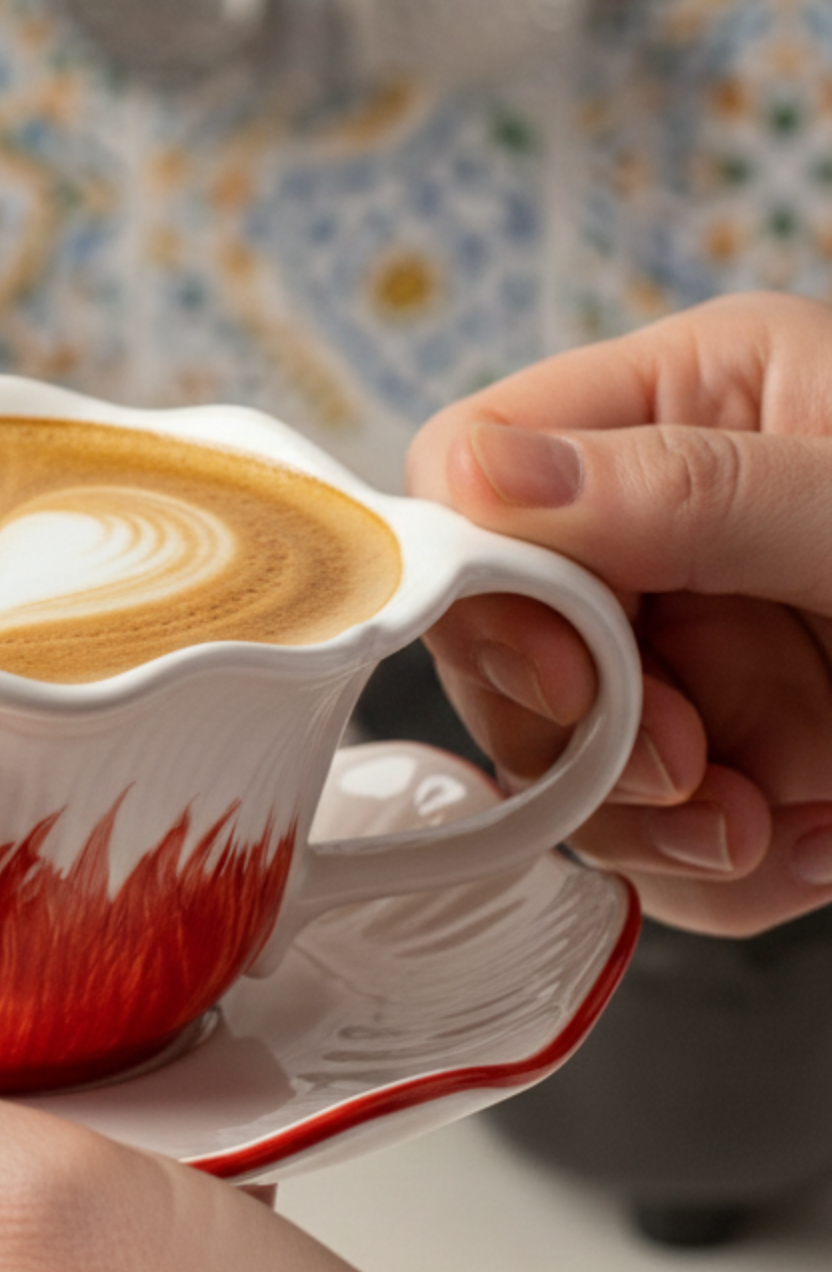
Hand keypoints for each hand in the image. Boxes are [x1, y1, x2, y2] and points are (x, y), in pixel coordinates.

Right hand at [406, 290, 831, 935]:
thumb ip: (689, 493)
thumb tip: (477, 476)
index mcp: (688, 402)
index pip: (473, 467)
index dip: (485, 577)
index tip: (568, 666)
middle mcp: (666, 522)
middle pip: (498, 631)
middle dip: (589, 725)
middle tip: (698, 769)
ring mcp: (696, 644)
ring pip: (562, 752)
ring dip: (661, 818)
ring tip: (787, 822)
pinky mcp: (732, 753)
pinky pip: (650, 836)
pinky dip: (722, 869)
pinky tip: (821, 841)